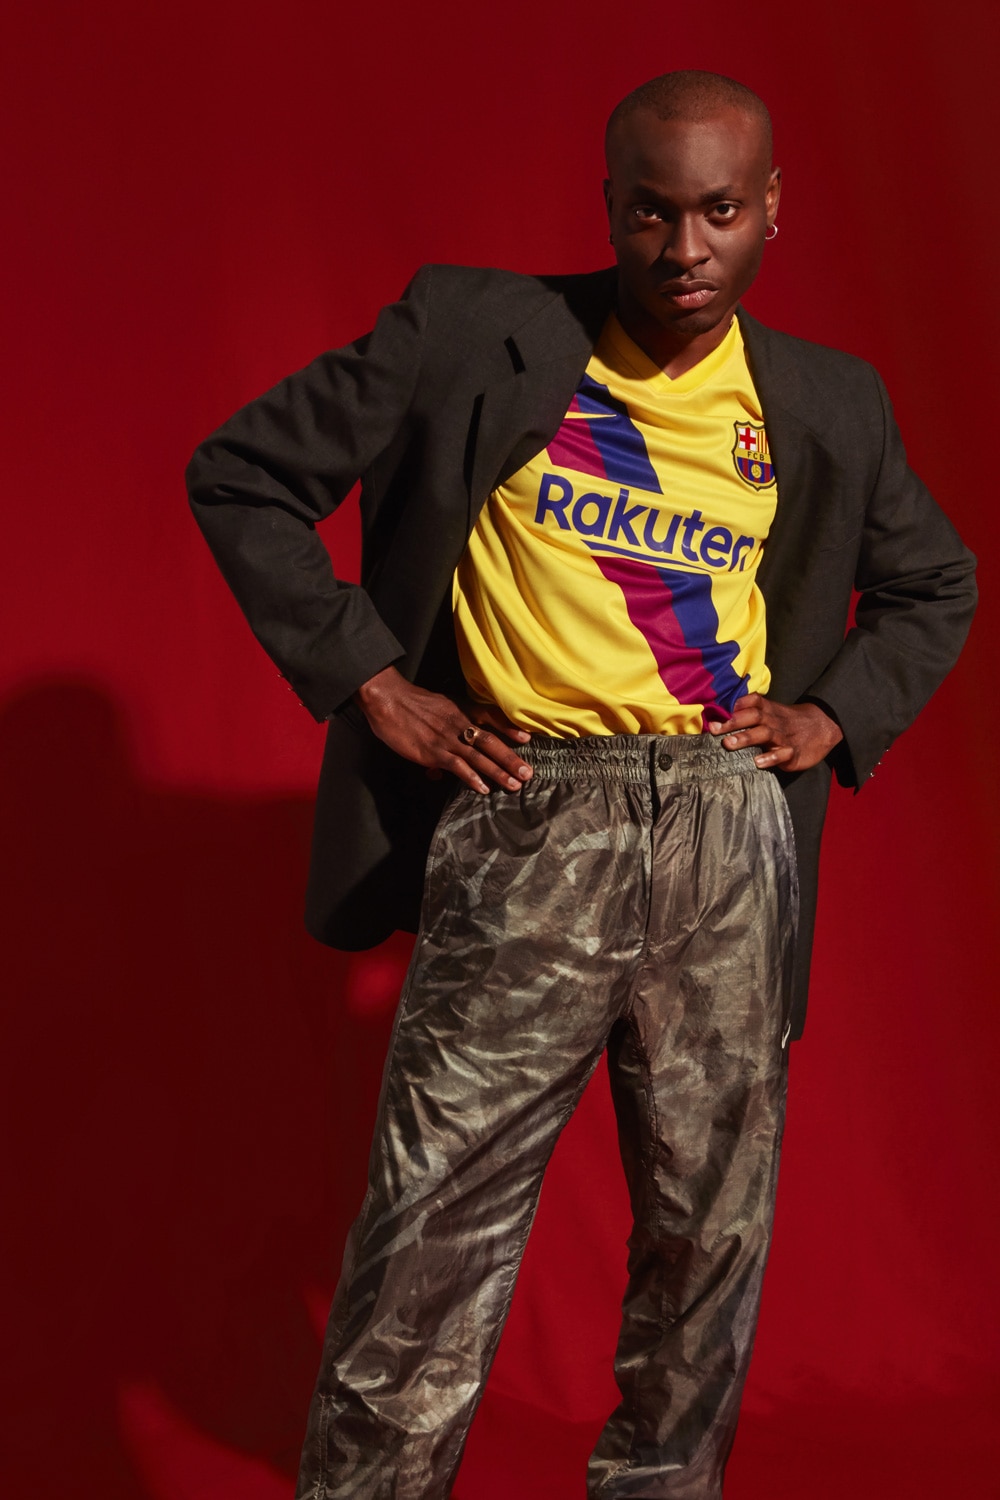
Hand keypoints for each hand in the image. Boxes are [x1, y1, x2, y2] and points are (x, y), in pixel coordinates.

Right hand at [354, 666, 532, 794]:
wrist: (389, 700)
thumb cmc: (411, 704)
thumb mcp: (438, 707)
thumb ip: (449, 725)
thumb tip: (451, 751)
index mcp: (461, 709)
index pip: (490, 717)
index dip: (509, 728)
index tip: (527, 739)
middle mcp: (459, 723)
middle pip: (491, 742)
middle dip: (511, 759)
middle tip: (528, 773)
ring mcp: (447, 739)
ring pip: (479, 757)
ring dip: (498, 772)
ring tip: (514, 785)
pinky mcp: (434, 752)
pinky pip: (458, 766)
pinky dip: (472, 778)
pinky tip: (483, 788)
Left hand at [708, 694, 842, 771]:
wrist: (823, 726)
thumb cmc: (788, 721)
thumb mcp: (772, 712)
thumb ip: (750, 711)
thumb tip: (721, 712)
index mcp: (768, 710)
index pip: (752, 702)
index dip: (735, 705)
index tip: (716, 711)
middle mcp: (774, 721)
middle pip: (754, 717)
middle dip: (733, 722)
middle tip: (715, 729)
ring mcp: (784, 736)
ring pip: (765, 734)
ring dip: (746, 738)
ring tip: (729, 744)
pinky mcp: (793, 752)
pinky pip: (782, 753)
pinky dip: (771, 757)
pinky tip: (758, 762)